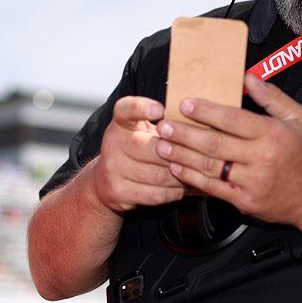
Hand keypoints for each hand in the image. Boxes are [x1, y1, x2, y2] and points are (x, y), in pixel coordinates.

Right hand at [89, 96, 186, 213]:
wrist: (105, 180)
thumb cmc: (135, 150)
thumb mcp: (142, 129)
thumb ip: (162, 123)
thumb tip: (196, 121)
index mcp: (120, 123)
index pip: (126, 109)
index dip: (142, 108)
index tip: (160, 110)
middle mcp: (112, 143)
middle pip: (152, 148)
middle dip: (178, 154)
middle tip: (196, 155)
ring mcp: (113, 168)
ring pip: (158, 175)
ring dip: (180, 175)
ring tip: (193, 172)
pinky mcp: (118, 191)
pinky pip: (155, 194)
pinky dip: (174, 192)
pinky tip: (181, 186)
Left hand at [157, 74, 301, 227]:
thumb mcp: (298, 118)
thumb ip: (271, 97)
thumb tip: (248, 77)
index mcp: (272, 134)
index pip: (232, 120)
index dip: (206, 112)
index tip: (185, 104)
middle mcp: (260, 158)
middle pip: (214, 144)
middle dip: (185, 134)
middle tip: (164, 125)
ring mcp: (251, 182)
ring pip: (209, 167)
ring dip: (182, 156)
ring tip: (162, 145)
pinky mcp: (244, 201)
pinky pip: (213, 189)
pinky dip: (192, 179)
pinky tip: (177, 168)